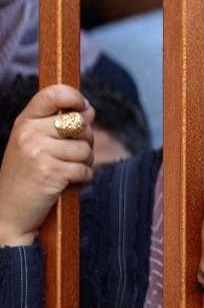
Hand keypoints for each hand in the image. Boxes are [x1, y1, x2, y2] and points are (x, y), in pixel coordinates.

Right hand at [0, 85, 93, 245]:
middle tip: (72, 157)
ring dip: (85, 163)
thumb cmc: (27, 177)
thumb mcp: (37, 144)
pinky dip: (83, 179)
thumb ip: (61, 126)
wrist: (10, 213)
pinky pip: (85, 169)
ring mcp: (38, 152)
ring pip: (85, 149)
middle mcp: (29, 133)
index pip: (52, 94)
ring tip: (67, 172)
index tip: (84, 107)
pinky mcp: (50, 172)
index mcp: (24, 121)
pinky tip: (68, 184)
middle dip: (85, 141)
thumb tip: (89, 110)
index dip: (75, 97)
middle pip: (80, 124)